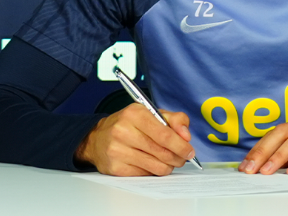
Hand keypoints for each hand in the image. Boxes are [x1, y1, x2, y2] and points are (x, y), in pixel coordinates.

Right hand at [74, 104, 196, 175]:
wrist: (97, 138)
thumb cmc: (129, 124)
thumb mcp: (150, 113)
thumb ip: (173, 119)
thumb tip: (186, 135)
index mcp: (135, 113)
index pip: (164, 134)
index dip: (181, 145)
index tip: (190, 150)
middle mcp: (124, 131)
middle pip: (161, 152)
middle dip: (178, 157)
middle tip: (183, 157)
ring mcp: (118, 151)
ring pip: (155, 166)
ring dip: (168, 166)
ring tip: (170, 161)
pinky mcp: (115, 168)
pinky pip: (145, 175)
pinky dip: (154, 171)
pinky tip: (153, 163)